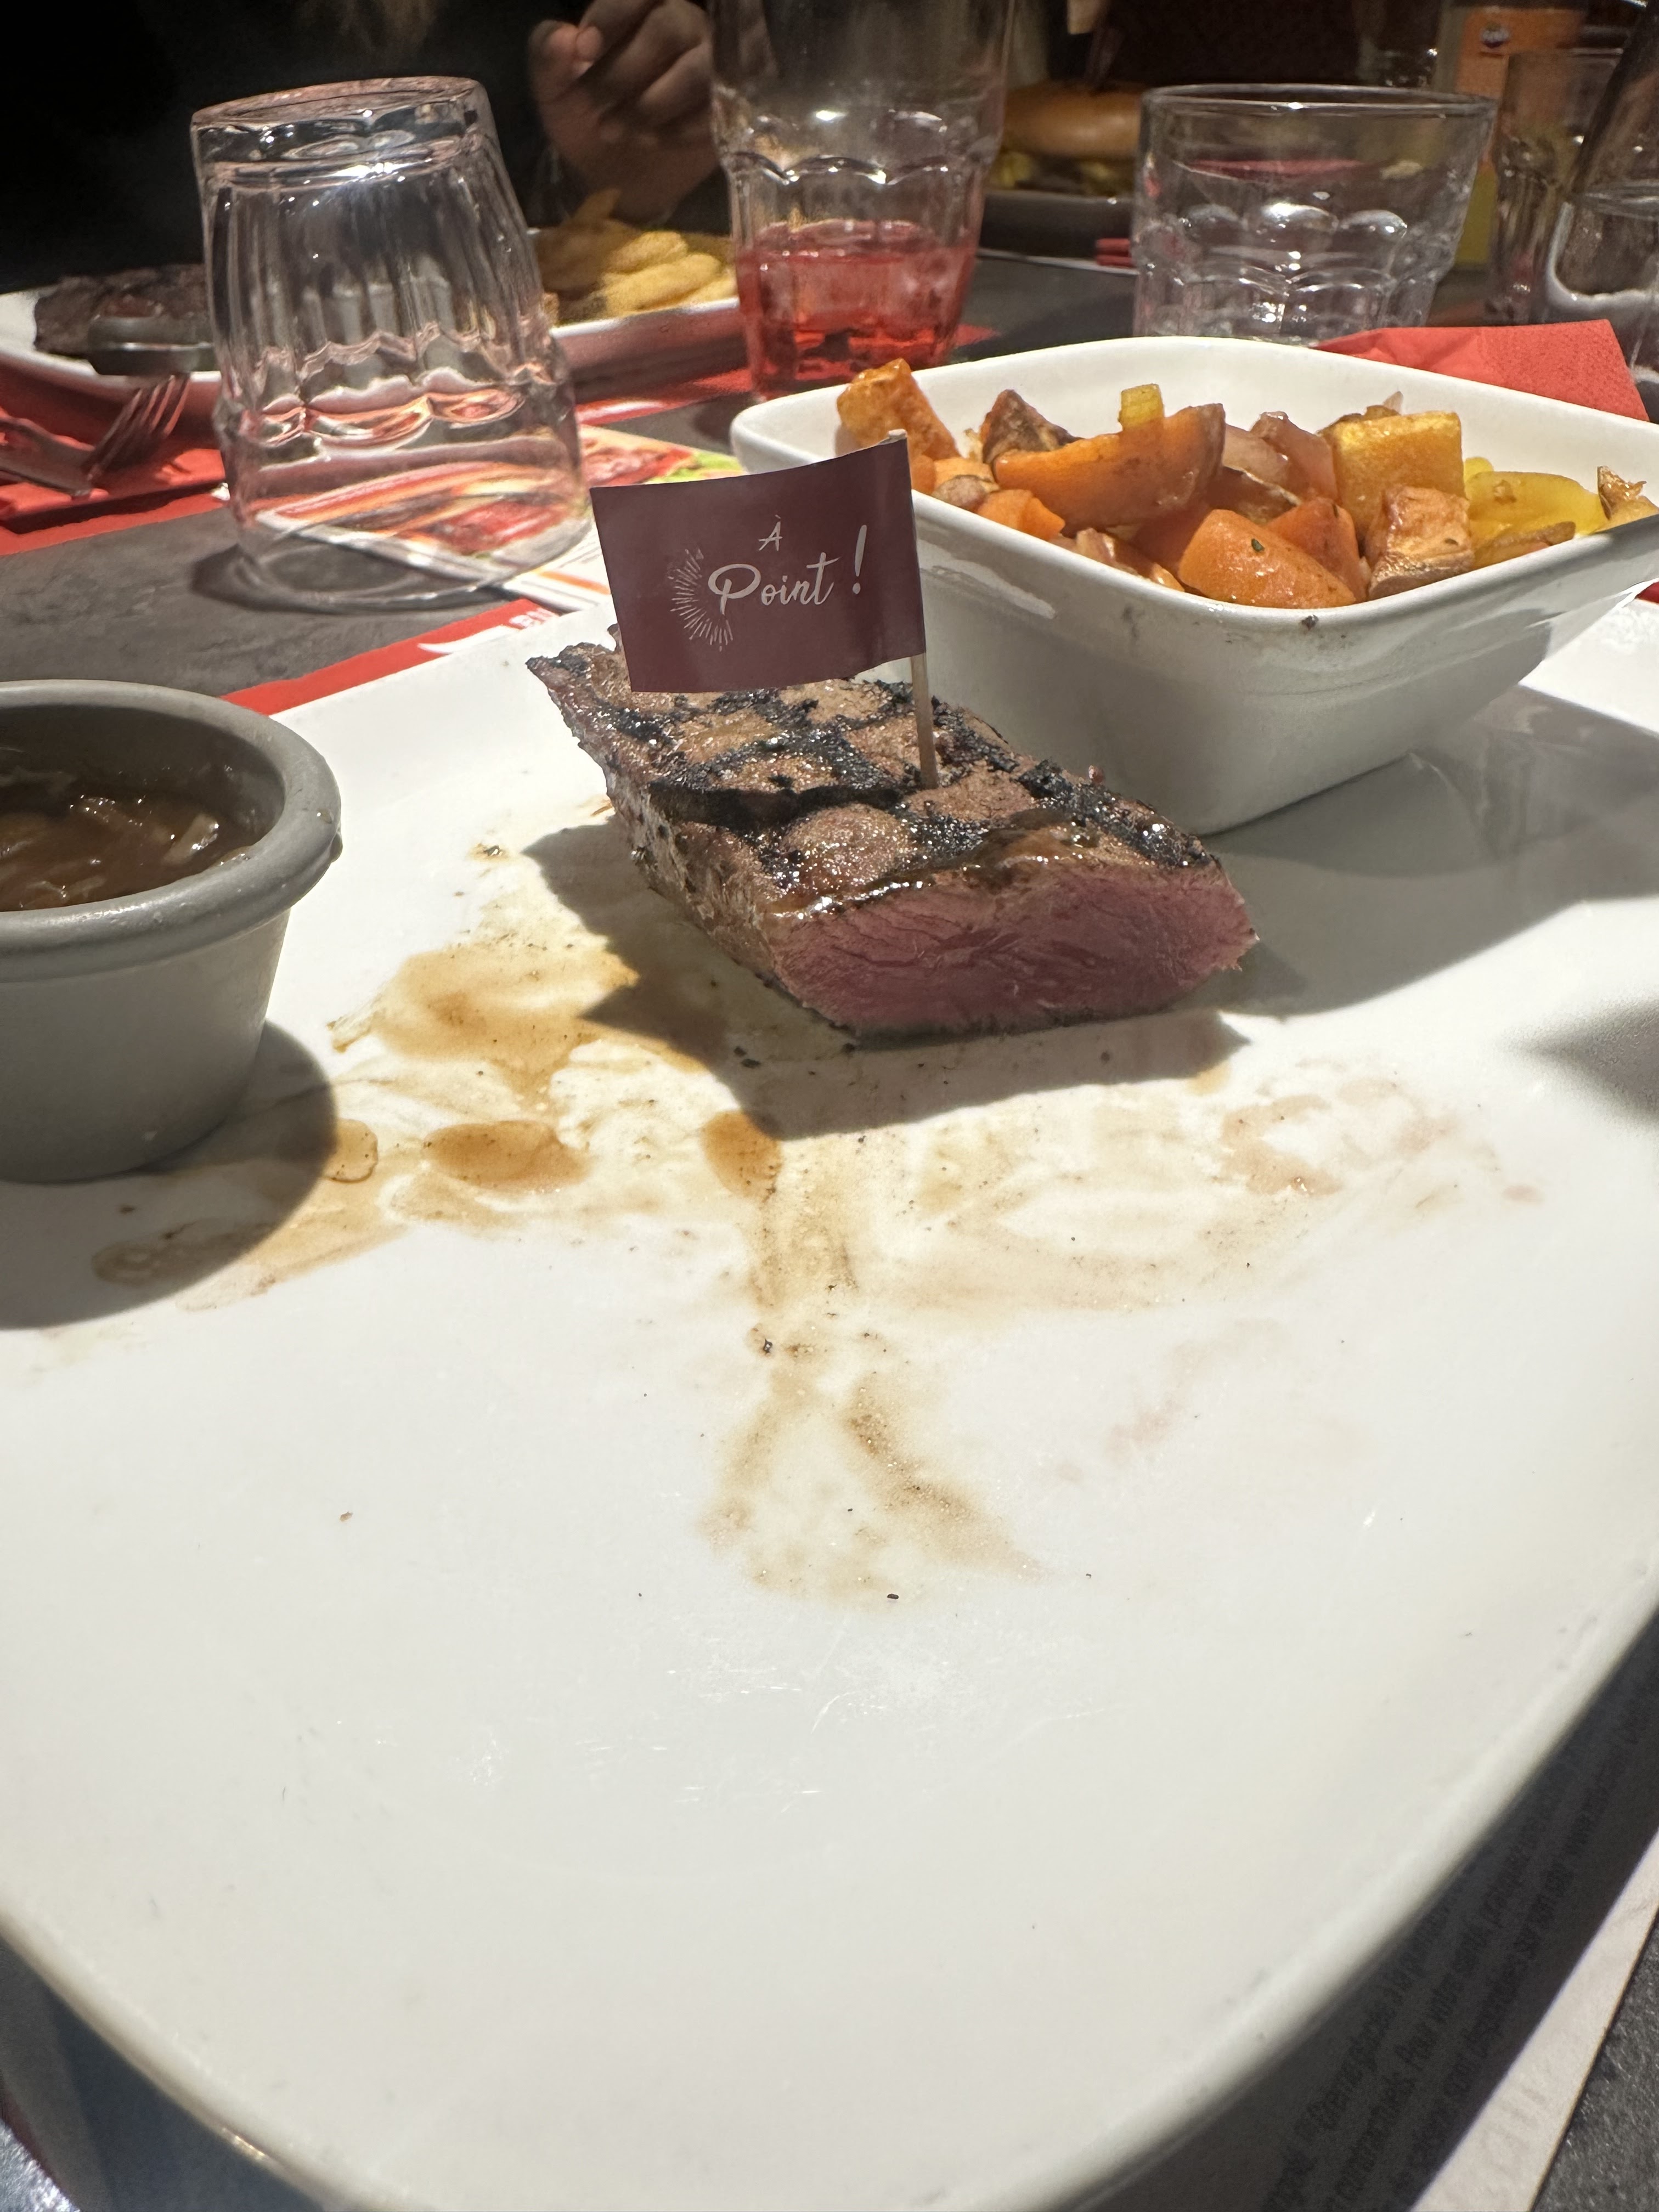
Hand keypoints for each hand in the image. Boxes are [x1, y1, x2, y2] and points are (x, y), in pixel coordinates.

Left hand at [530, 0, 718, 224]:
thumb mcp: (554, 90)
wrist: (611, 174)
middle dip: (625, 70)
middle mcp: (684, 27)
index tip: (584, 52)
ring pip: (696, 71)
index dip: (613, 15)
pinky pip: (714, 113)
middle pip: (669, 28)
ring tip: (615, 130)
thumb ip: (548, 58)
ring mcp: (714, 68)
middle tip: (592, 107)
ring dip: (651, 104)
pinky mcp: (728, 112)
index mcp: (643, 8)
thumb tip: (563, 37)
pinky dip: (676, 130)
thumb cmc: (586, 116)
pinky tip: (648, 141)